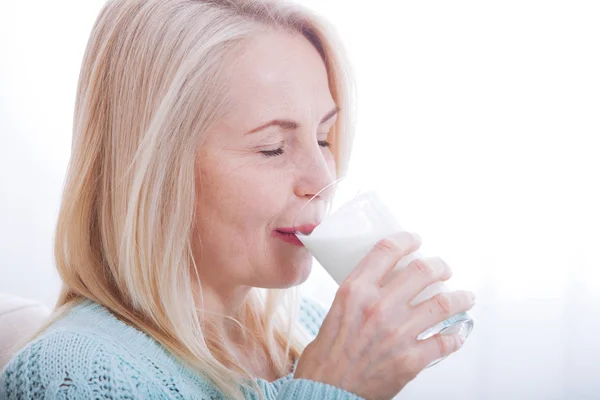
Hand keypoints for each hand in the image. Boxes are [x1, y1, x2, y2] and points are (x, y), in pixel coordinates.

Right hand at [294, 231, 475, 399]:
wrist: (326, 391)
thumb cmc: (327, 354)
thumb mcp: (335, 310)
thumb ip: (359, 293)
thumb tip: (383, 280)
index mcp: (356, 290)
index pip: (387, 250)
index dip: (407, 240)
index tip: (416, 240)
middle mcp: (379, 306)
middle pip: (423, 271)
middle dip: (440, 266)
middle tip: (444, 269)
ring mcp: (398, 332)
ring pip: (444, 304)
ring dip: (460, 297)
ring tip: (465, 296)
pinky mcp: (411, 359)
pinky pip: (445, 342)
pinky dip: (457, 336)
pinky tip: (459, 332)